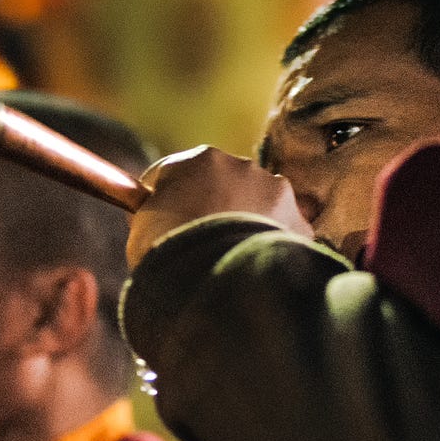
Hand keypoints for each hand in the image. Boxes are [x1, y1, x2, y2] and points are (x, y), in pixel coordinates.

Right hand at [126, 146, 309, 265]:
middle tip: (199, 244)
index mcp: (198, 159)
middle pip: (222, 185)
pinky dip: (267, 246)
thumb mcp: (141, 226)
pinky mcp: (297, 220)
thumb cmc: (169, 252)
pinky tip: (253, 267)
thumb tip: (162, 212)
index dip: (167, 199)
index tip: (163, 222)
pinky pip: (279, 232)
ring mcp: (274, 190)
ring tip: (228, 259)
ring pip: (256, 205)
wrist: (219, 280)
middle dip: (213, 208)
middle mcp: (240, 165)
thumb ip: (155, 208)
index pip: (177, 173)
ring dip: (245, 224)